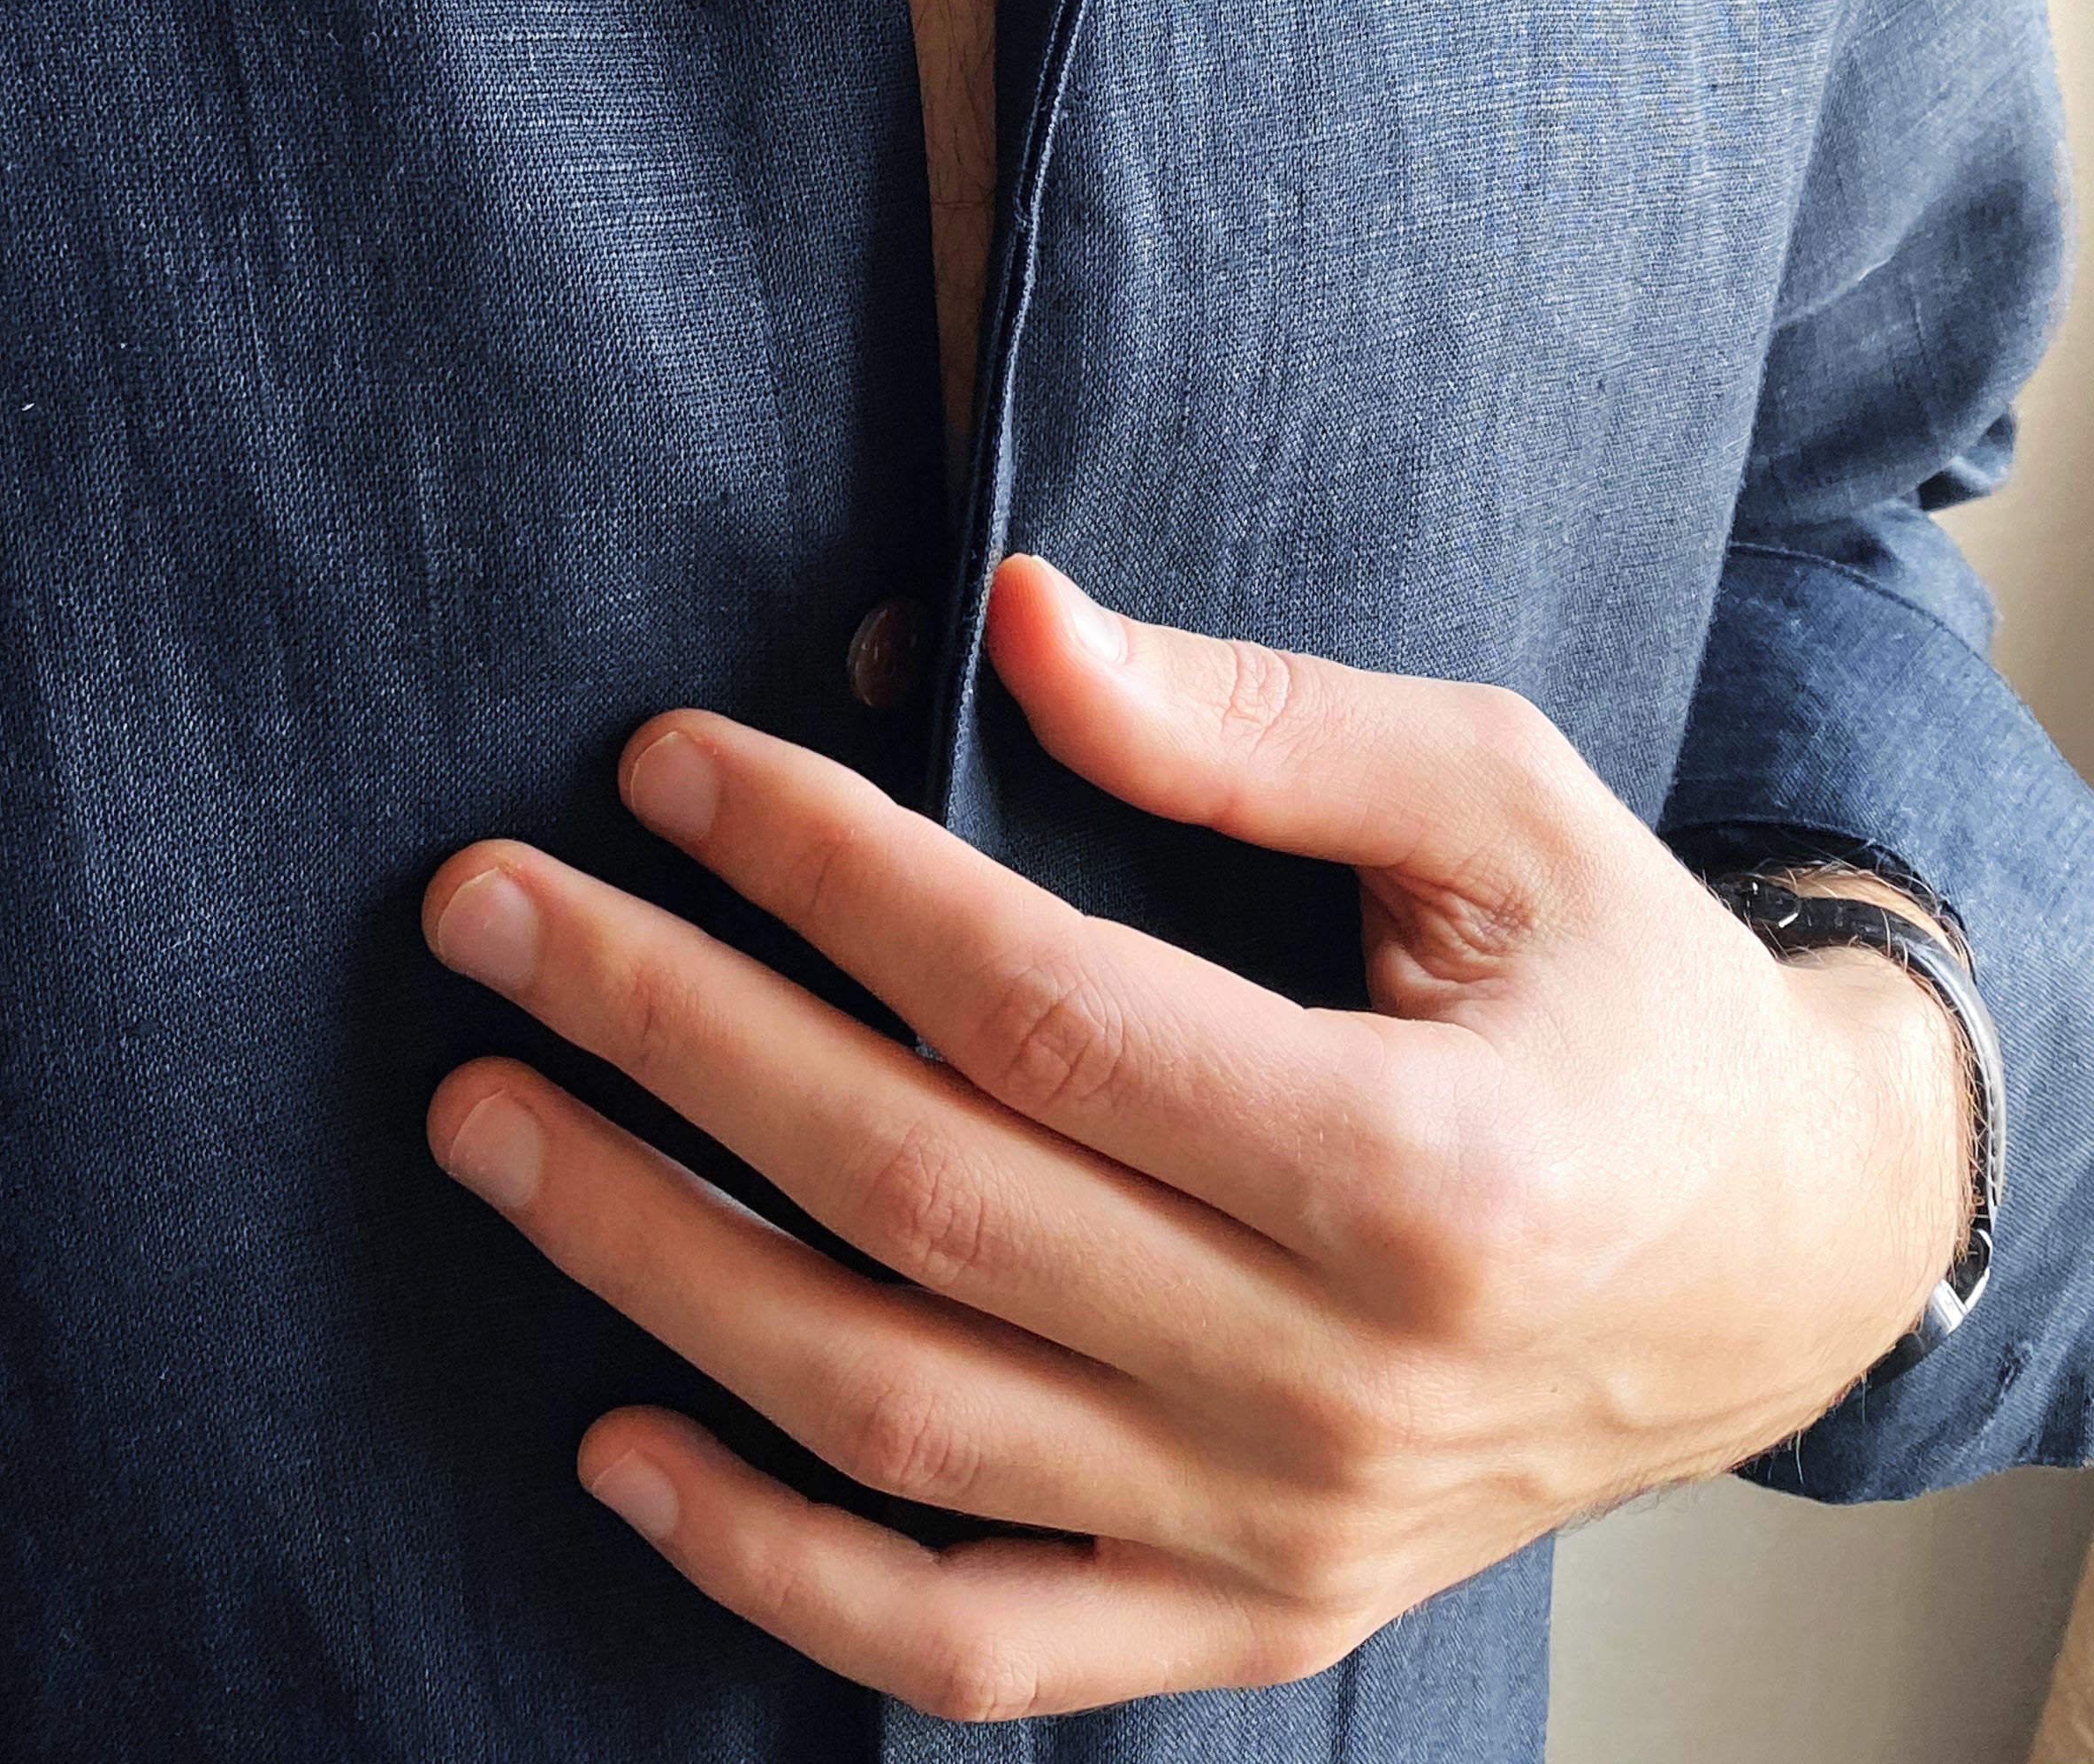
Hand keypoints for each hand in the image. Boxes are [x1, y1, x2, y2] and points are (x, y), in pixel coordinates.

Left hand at [420, 554, 1969, 1722]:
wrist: (1784, 1256)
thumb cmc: (1627, 992)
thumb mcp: (1498, 798)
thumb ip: (1251, 721)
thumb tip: (1008, 624)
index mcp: (1416, 1158)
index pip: (1029, 1001)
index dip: (821, 871)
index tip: (661, 762)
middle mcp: (1337, 1378)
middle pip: (917, 1193)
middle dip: (661, 1033)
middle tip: (482, 910)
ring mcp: (1280, 1531)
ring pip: (894, 1413)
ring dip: (648, 1260)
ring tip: (485, 1116)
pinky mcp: (1249, 1619)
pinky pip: (971, 1641)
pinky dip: (773, 1567)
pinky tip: (617, 1442)